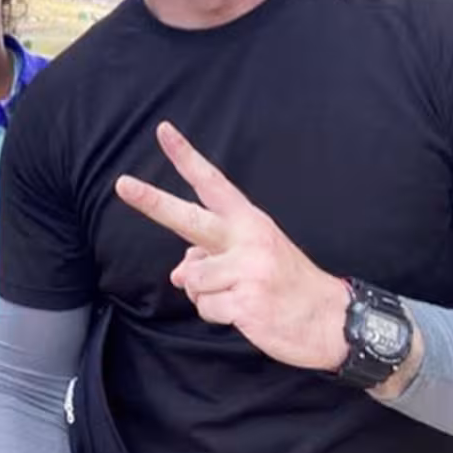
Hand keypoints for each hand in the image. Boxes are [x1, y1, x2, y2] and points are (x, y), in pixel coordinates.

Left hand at [115, 122, 349, 371]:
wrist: (331, 321)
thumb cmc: (287, 286)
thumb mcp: (254, 260)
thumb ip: (212, 257)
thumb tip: (179, 273)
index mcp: (250, 222)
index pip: (212, 183)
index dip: (186, 157)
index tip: (163, 131)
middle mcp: (247, 240)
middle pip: (188, 218)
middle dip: (152, 202)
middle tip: (121, 184)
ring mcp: (247, 270)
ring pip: (192, 279)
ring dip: (205, 294)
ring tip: (239, 296)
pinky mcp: (246, 303)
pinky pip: (205, 308)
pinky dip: (217, 315)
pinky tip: (246, 313)